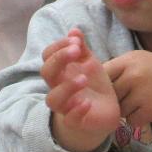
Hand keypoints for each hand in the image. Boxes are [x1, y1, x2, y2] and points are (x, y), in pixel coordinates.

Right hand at [41, 29, 121, 151]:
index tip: (75, 41)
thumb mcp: (90, 63)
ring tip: (84, 78)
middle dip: (59, 59)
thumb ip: (82, 48)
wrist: (104, 113)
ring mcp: (66, 106)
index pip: (47, 56)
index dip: (58, 47)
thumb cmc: (93, 86)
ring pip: (53, 99)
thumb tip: (74, 30)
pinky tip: (87, 103)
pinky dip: (77, 110)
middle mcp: (59, 88)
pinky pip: (70, 119)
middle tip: (77, 51)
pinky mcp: (76, 122)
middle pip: (46, 73)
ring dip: (67, 87)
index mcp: (61, 72)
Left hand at [104, 50, 151, 132]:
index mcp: (129, 60)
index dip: (100, 83)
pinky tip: (147, 109)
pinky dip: (136, 119)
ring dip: (126, 110)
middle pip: (109, 94)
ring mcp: (141, 93)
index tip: (105, 89)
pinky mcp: (148, 111)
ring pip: (119, 109)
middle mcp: (134, 75)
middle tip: (128, 96)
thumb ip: (118, 67)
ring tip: (141, 101)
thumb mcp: (139, 61)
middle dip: (115, 99)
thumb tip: (88, 74)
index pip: (102, 73)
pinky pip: (130, 120)